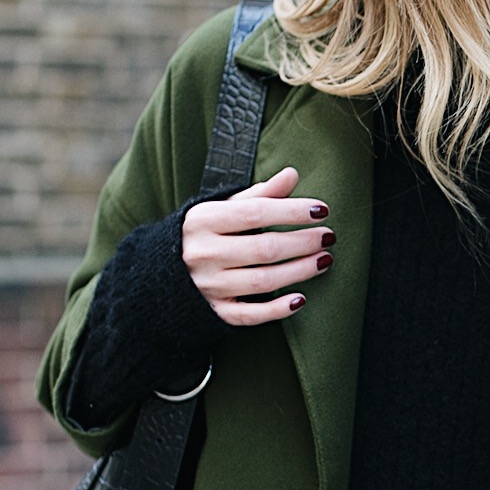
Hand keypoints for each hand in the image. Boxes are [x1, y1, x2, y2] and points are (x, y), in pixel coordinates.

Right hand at [182, 168, 333, 325]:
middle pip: (264, 248)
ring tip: (324, 260)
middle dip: (302, 242)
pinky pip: (250, 315)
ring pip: (263, 281)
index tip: (321, 209)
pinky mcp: (216, 312)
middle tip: (328, 236)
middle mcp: (204, 254)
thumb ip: (258, 194)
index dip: (292, 211)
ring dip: (300, 271)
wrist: (161, 272)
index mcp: (203, 221)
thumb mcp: (221, 208)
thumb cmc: (202, 235)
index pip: (255, 213)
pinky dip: (277, 309)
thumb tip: (291, 175)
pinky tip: (300, 299)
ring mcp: (209, 286)